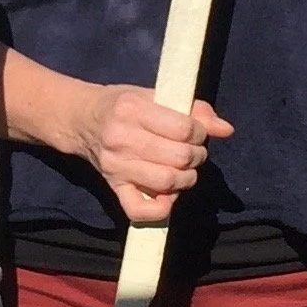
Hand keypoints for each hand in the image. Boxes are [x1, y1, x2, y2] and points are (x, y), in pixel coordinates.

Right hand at [67, 86, 234, 224]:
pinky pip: (139, 210)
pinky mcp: (113, 186)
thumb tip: (226, 130)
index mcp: (133, 109)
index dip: (200, 133)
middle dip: (197, 156)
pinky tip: (167, 195)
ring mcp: (116, 165)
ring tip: (184, 170)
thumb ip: (192, 110)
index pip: (184, 129)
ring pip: (167, 181)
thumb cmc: (121, 106)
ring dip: (186, 179)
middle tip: (193, 152)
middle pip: (179, 157)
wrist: (81, 120)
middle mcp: (121, 138)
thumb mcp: (153, 95)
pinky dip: (161, 208)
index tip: (196, 133)